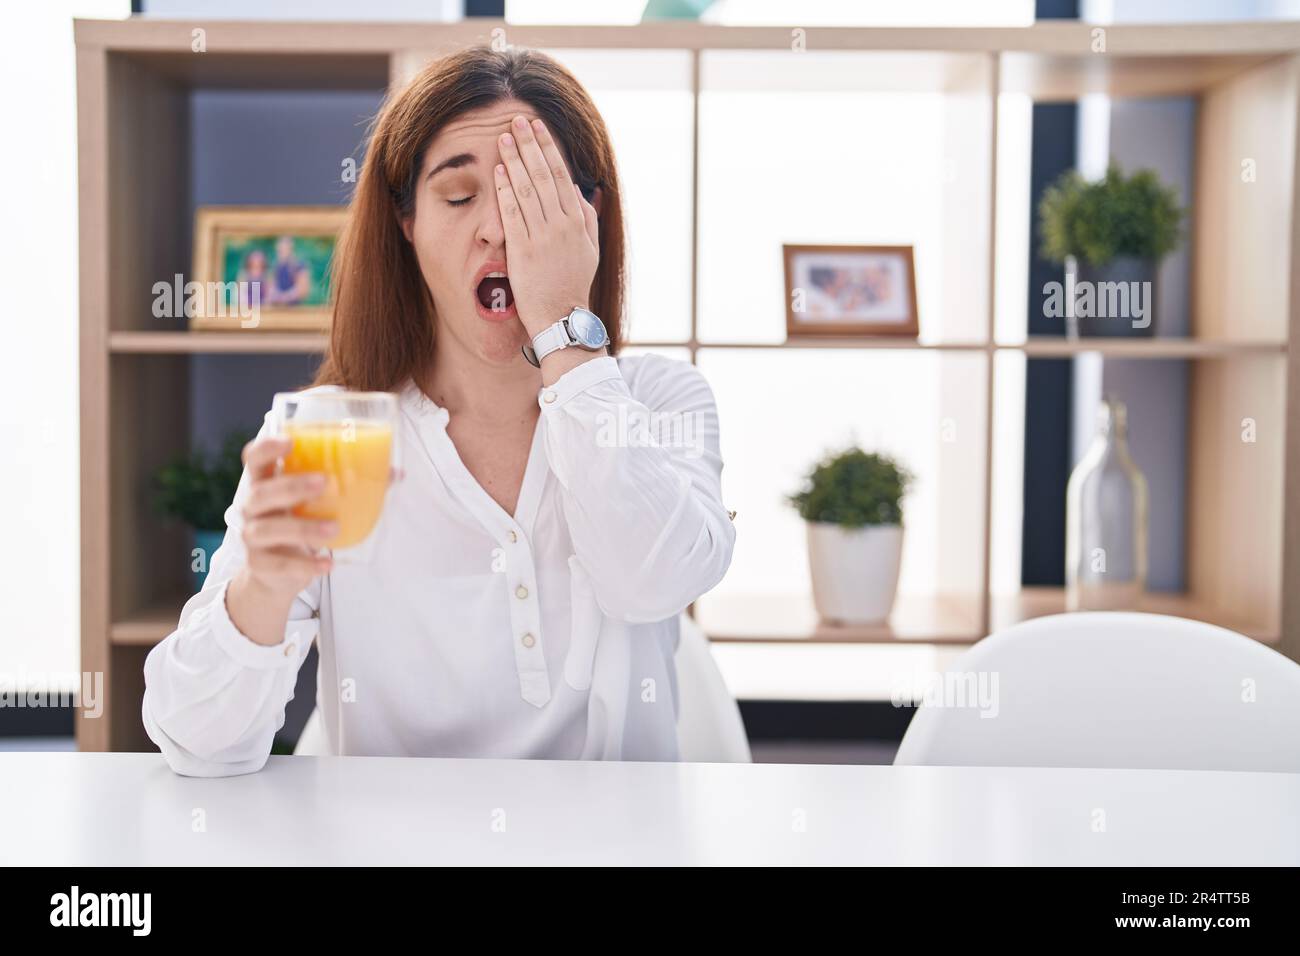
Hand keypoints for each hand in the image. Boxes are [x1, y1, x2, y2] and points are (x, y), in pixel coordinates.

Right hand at [234, 435, 335, 605]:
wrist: (275, 574)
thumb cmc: (299, 523)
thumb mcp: (317, 503)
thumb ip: (350, 486)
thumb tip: (394, 473)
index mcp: (265, 483)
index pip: (254, 458)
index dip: (267, 448)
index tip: (290, 441)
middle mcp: (251, 507)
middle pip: (261, 492)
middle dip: (292, 486)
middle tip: (324, 483)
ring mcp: (251, 536)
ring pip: (266, 529)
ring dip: (302, 528)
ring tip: (334, 529)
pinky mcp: (258, 564)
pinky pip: (278, 564)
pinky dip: (304, 564)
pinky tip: (327, 564)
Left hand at [494, 114, 599, 337]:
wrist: (562, 317)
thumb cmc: (573, 285)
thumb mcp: (589, 250)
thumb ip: (586, 218)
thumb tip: (577, 190)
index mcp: (577, 221)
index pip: (561, 175)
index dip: (548, 149)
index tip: (538, 128)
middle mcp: (561, 225)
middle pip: (543, 175)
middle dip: (529, 145)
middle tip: (516, 120)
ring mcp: (542, 237)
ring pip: (526, 190)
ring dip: (514, 160)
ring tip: (503, 138)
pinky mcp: (523, 250)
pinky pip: (513, 214)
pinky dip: (505, 190)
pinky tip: (498, 171)